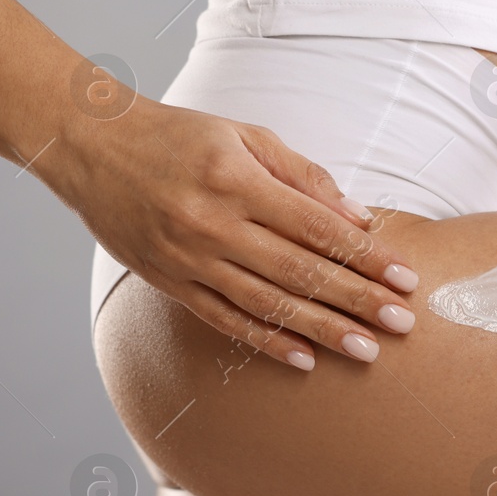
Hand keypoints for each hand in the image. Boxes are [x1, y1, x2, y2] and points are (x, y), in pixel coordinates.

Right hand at [50, 99, 419, 369]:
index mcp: (237, 181)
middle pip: (300, 271)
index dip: (367, 257)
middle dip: (357, 300)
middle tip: (402, 323)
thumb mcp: (246, 137)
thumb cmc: (180, 136)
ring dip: (322, 331)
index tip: (405, 278)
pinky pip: (224, 319)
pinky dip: (266, 341)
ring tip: (367, 350)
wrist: (91, 146)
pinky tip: (304, 359)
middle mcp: (212, 224)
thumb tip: (358, 219)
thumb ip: (305, 176)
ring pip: (267, 303)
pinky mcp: (168, 282)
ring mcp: (188, 258)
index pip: (318, 227)